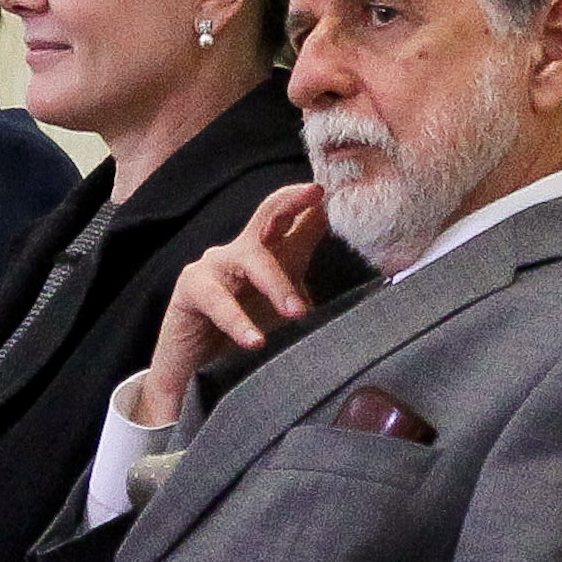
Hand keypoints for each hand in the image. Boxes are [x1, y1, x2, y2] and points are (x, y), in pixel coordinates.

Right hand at [138, 181, 326, 425]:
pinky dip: (238, 321)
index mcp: (273, 255)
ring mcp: (218, 265)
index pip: (297, 218)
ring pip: (251, 258)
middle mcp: (246, 251)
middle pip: (269, 213)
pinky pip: (217, 300)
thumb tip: (368, 301)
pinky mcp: (193, 289)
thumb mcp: (286, 315)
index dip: (316, 201)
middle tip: (318, 201)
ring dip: (275, 283)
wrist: (197, 372)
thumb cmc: (247, 336)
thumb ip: (314, 298)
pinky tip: (255, 340)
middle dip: (293, 201)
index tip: (340, 188)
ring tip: (297, 312)